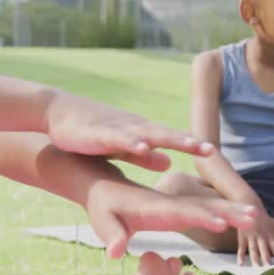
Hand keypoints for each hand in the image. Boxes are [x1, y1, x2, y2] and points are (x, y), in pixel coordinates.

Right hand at [45, 92, 213, 170]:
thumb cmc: (91, 130)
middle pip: (167, 135)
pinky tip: (143, 145)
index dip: (193, 146)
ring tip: (189, 145)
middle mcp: (134, 127)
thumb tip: (169, 162)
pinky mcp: (99, 132)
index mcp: (140, 133)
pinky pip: (118, 137)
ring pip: (148, 134)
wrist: (58, 112)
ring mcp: (117, 128)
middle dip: (188, 142)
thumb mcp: (121, 146)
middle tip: (211, 151)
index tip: (215, 156)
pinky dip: (132, 141)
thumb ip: (144, 154)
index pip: (173, 139)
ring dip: (168, 138)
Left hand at [85, 179, 255, 258]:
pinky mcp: (177, 209)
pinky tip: (239, 218)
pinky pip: (203, 211)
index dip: (202, 217)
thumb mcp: (104, 223)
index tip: (222, 222)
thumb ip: (112, 237)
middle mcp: (170, 204)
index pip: (182, 212)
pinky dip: (222, 213)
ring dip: (230, 211)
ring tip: (255, 217)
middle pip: (203, 207)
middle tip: (254, 218)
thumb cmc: (103, 208)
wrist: (104, 187)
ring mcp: (175, 206)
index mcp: (154, 207)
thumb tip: (115, 253)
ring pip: (207, 207)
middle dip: (227, 213)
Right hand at [237, 214, 273, 266]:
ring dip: (254, 259)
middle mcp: (261, 235)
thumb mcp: (272, 228)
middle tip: (268, 269)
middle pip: (264, 249)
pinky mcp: (242, 235)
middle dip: (266, 258)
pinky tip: (240, 264)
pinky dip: (240, 255)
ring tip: (255, 269)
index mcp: (270, 234)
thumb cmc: (263, 219)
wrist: (250, 204)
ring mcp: (251, 235)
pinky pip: (241, 247)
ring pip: (253, 248)